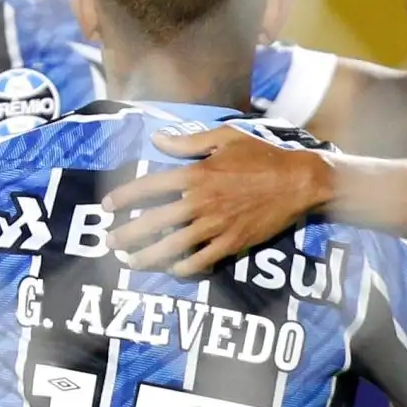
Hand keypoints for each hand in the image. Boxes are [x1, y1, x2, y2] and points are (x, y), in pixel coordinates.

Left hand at [102, 126, 330, 276]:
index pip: (149, 187)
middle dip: (127, 234)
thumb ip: (187, 142)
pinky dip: (184, 267)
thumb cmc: (262, 155)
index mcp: (196, 174)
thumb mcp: (225, 137)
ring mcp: (217, 225)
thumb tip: (156, 138)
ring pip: (173, 246)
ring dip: (148, 256)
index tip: (106, 206)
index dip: (123, 197)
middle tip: (109, 242)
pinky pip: (202, 260)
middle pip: (154, 222)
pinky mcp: (233, 243)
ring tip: (131, 261)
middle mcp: (201, 202)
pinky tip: (171, 269)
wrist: (299, 181)